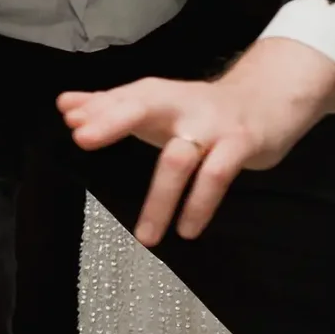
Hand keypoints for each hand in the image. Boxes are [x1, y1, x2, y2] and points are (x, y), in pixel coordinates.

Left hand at [59, 37, 334, 246]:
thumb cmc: (199, 109)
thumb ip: (109, 106)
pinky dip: (200, 205)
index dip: (95, 108)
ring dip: (160, 200)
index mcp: (157, 96)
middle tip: (81, 138)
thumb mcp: (156, 105)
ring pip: (179, 158)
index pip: (121, 97)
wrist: (268, 99)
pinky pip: (216, 177)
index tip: (69, 120)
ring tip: (146, 237)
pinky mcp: (240, 144)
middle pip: (144, 106)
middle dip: (112, 120)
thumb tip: (65, 105)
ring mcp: (212, 126)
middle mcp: (182, 106)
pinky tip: (187, 230)